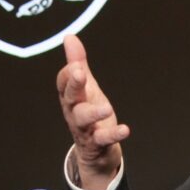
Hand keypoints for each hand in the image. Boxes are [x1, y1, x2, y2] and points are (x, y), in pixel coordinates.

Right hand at [56, 34, 128, 189]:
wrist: (95, 152)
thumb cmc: (88, 113)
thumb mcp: (85, 88)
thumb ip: (78, 63)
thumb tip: (69, 37)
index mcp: (71, 96)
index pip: (63, 82)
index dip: (69, 73)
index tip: (77, 64)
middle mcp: (74, 111)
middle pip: (69, 97)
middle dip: (74, 85)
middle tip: (81, 73)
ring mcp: (85, 128)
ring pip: (83, 119)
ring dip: (93, 112)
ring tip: (107, 108)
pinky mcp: (97, 143)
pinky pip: (103, 139)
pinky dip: (113, 134)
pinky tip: (125, 129)